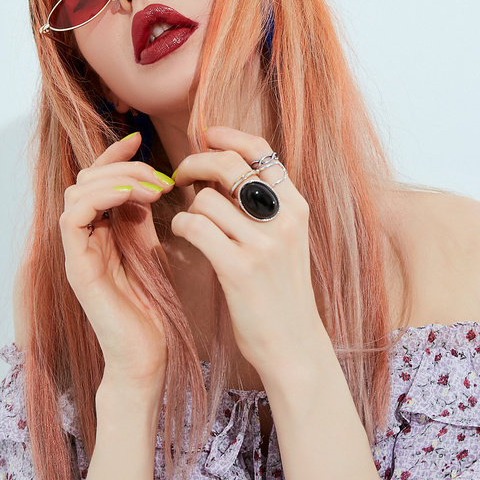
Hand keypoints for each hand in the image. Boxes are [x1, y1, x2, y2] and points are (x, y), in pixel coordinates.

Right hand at [59, 131, 174, 389]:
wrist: (147, 356)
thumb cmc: (152, 310)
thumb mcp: (152, 251)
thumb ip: (143, 218)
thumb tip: (152, 181)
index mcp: (100, 232)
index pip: (96, 179)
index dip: (113, 154)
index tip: (139, 138)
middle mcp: (84, 239)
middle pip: (85, 179)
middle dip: (123, 167)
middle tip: (159, 176)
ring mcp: (77, 253)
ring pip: (77, 192)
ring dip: (116, 180)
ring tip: (151, 188)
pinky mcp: (77, 268)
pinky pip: (74, 218)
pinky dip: (102, 199)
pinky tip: (133, 199)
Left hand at [170, 126, 323, 372]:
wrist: (293, 344)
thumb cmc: (280, 292)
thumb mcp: (286, 240)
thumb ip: (265, 205)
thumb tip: (224, 166)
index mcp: (297, 207)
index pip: (262, 151)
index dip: (228, 136)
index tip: (206, 135)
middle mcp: (284, 220)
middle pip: (230, 166)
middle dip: (196, 163)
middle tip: (181, 175)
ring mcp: (263, 245)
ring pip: (207, 200)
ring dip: (189, 207)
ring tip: (192, 223)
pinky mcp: (239, 268)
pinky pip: (196, 227)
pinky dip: (181, 227)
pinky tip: (183, 236)